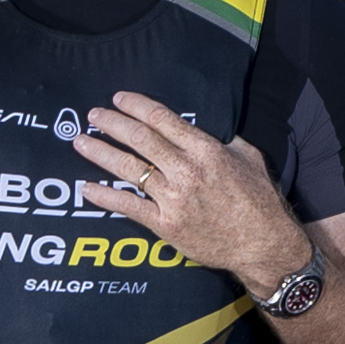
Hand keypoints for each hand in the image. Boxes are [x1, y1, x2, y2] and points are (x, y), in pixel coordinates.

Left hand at [88, 90, 300, 278]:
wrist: (263, 244)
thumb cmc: (259, 201)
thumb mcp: (249, 159)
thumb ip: (226, 141)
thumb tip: (208, 130)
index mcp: (206, 150)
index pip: (162, 120)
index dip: (136, 106)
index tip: (118, 99)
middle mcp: (186, 170)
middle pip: (140, 139)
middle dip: (112, 124)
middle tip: (93, 115)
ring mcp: (173, 198)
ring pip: (129, 169)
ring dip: (101, 153)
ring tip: (81, 142)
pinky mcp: (166, 224)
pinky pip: (128, 206)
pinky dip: (105, 196)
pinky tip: (87, 187)